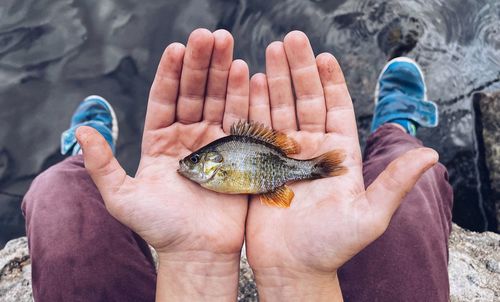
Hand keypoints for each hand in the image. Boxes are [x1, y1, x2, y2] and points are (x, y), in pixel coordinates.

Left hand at [76, 29, 248, 300]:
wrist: (197, 251)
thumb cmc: (159, 227)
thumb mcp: (121, 196)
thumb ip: (102, 163)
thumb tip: (82, 130)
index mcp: (160, 141)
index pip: (164, 98)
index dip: (169, 73)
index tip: (176, 48)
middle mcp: (188, 136)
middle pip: (193, 92)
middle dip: (199, 63)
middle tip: (206, 35)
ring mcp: (215, 142)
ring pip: (217, 98)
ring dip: (221, 70)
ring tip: (226, 41)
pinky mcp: (239, 152)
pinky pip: (240, 118)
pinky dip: (242, 95)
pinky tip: (244, 71)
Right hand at [245, 31, 437, 300]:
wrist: (293, 269)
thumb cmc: (332, 247)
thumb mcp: (370, 216)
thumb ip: (395, 183)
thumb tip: (432, 154)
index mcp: (338, 156)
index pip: (336, 109)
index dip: (330, 82)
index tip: (323, 55)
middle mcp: (311, 151)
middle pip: (304, 102)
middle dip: (297, 70)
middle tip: (289, 40)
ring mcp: (283, 156)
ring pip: (279, 110)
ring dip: (274, 81)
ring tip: (267, 52)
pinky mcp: (259, 166)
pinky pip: (256, 131)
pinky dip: (252, 107)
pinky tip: (249, 84)